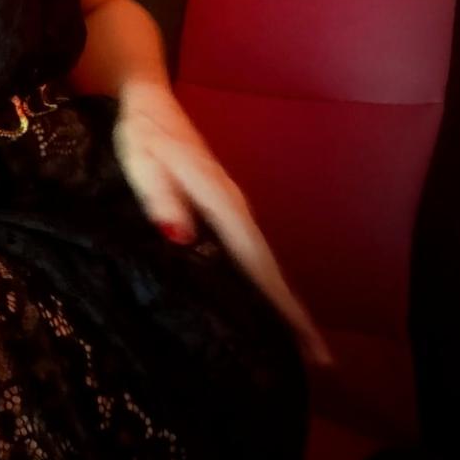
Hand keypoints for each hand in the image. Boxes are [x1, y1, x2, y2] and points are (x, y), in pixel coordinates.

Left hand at [112, 80, 332, 369]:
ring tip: (300, 343)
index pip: (255, 258)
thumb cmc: (141, 132)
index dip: (280, 300)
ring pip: (261, 258)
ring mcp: (232, 204)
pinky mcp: (222, 205)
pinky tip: (264, 300)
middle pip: (268, 264)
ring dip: (281, 297)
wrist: (148, 99)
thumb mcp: (140, 159)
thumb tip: (180, 238)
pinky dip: (263, 278)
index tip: (307, 339)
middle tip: (319, 360)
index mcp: (219, 198)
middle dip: (292, 310)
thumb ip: (158, 196)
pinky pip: (249, 249)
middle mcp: (234, 204)